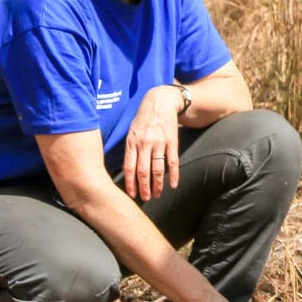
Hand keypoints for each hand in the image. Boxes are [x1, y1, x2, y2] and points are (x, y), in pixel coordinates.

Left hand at [124, 85, 183, 201]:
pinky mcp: (172, 142)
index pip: (129, 167)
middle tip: (145, 199)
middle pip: (143, 171)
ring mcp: (159, 143)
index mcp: (132, 142)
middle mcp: (144, 144)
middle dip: (143, 187)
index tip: (131, 195)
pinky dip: (173, 175)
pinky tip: (173, 185)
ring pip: (157, 169)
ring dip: (157, 184)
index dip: (130, 183)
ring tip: (157, 195)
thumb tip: (128, 169)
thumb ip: (130, 149)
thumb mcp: (131, 132)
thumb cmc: (143, 119)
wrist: (160, 102)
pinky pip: (172, 161)